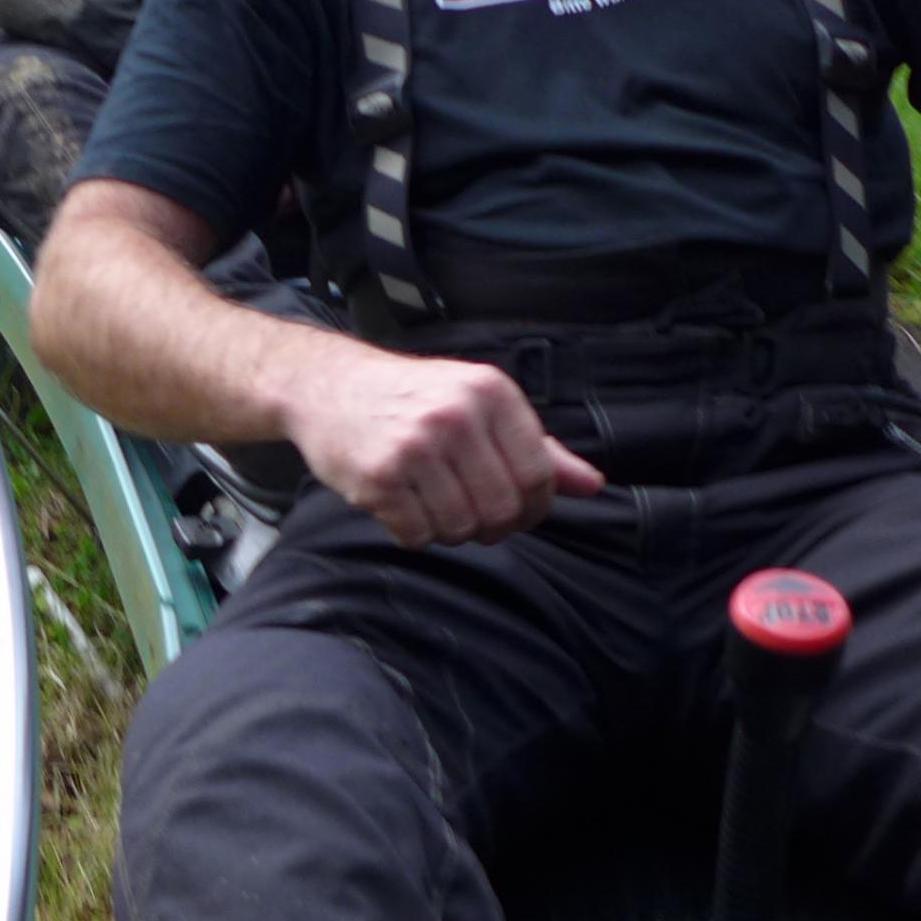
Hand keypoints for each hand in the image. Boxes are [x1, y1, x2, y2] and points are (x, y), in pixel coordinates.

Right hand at [283, 350, 604, 547]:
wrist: (328, 385)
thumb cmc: (413, 398)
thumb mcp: (480, 405)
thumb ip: (539, 448)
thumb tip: (592, 486)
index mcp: (491, 392)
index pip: (538, 475)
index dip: (534, 507)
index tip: (518, 512)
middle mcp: (456, 416)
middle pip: (502, 508)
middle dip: (493, 526)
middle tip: (473, 517)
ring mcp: (414, 446)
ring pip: (460, 528)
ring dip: (450, 531)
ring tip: (434, 505)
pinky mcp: (378, 476)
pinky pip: (417, 535)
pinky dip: (415, 533)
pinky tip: (404, 506)